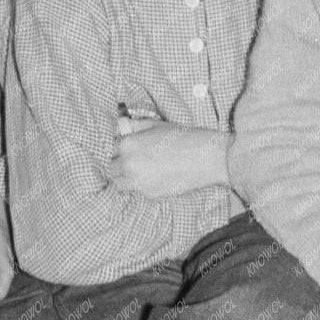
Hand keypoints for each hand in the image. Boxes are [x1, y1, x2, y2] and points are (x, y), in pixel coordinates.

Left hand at [110, 120, 227, 198]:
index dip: (123, 148)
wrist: (206, 158)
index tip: (133, 148)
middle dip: (121, 164)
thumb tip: (122, 124)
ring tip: (144, 170)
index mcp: (128, 145)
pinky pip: (138, 191)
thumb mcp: (157, 125)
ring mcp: (138, 182)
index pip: (113, 149)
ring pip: (121, 183)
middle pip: (113, 168)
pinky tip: (158, 176)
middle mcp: (128, 165)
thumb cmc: (184, 137)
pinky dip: (143, 185)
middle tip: (137, 159)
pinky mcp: (150, 195)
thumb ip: (135, 125)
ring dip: (127, 177)